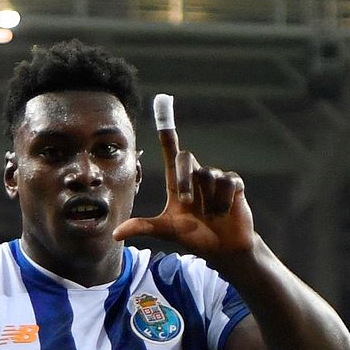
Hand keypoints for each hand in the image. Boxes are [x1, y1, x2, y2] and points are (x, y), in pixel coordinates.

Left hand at [113, 95, 255, 260]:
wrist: (223, 249)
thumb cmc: (195, 237)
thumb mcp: (166, 231)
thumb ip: (143, 227)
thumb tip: (116, 233)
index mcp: (177, 181)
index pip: (171, 148)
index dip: (166, 127)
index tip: (162, 100)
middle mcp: (195, 175)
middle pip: (185, 158)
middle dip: (184, 180)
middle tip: (185, 203)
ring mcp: (215, 178)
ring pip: (208, 175)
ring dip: (207, 201)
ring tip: (211, 216)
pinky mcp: (233, 184)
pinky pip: (226, 182)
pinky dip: (223, 202)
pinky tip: (224, 213)